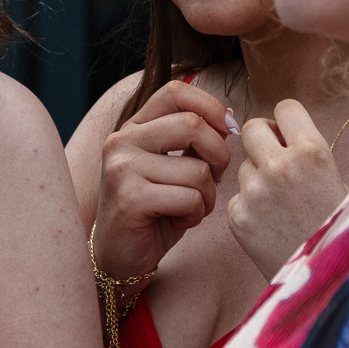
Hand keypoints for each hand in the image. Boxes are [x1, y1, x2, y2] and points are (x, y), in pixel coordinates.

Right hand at [91, 80, 233, 283]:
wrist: (119, 255)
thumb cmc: (154, 210)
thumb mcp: (174, 167)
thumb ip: (194, 141)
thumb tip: (229, 117)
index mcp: (134, 127)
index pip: (176, 92)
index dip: (211, 106)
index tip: (229, 129)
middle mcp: (122, 140)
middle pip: (192, 125)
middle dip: (219, 155)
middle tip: (216, 179)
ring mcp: (123, 168)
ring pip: (197, 170)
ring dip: (208, 196)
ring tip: (191, 208)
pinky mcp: (130, 198)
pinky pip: (189, 199)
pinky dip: (196, 215)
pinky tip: (179, 222)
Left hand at [226, 99, 348, 278]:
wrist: (329, 283)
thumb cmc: (341, 230)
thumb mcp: (340, 182)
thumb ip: (311, 153)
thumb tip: (284, 129)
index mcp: (314, 151)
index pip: (285, 107)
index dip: (286, 122)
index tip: (288, 136)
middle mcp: (281, 165)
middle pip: (251, 128)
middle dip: (261, 140)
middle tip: (275, 161)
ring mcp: (255, 191)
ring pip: (242, 165)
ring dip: (256, 177)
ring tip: (281, 205)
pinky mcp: (237, 216)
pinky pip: (236, 197)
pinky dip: (248, 208)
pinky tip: (270, 226)